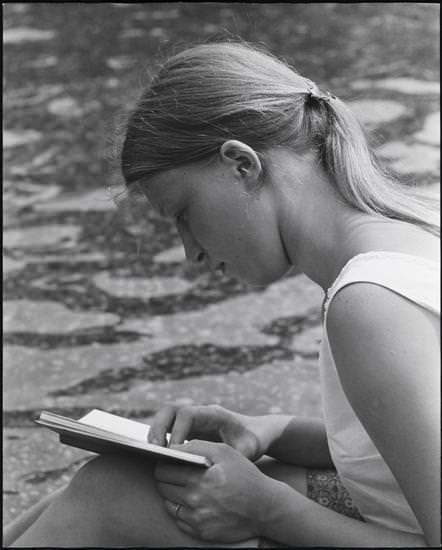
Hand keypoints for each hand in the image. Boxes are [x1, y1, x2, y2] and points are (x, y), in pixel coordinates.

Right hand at [148, 404, 265, 460]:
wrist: (255, 433)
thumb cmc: (251, 441)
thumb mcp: (248, 449)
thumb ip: (234, 455)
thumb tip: (214, 465)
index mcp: (213, 414)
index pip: (187, 414)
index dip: (177, 431)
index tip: (174, 452)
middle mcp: (199, 413)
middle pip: (171, 409)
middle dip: (159, 428)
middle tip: (155, 450)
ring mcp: (192, 419)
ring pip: (165, 416)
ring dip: (156, 432)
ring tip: (152, 454)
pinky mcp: (187, 428)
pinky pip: (167, 427)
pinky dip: (159, 437)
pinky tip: (158, 456)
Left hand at [154, 440, 279, 541]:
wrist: (265, 508)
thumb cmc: (244, 475)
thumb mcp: (225, 452)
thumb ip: (197, 446)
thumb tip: (174, 448)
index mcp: (199, 478)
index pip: (163, 470)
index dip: (164, 462)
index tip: (169, 459)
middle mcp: (195, 500)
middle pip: (162, 486)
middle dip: (165, 477)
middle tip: (175, 471)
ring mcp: (197, 519)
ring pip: (168, 502)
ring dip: (172, 493)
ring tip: (184, 484)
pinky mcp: (200, 532)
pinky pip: (178, 518)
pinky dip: (180, 508)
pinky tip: (192, 500)